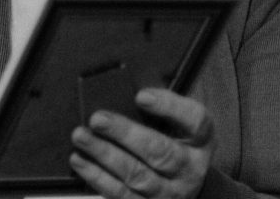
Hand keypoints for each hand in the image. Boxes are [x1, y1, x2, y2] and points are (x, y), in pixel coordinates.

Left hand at [70, 88, 214, 198]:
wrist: (181, 186)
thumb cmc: (171, 142)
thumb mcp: (174, 125)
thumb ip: (156, 110)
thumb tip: (118, 91)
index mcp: (200, 140)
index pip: (196, 121)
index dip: (169, 107)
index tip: (141, 95)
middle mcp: (190, 168)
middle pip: (161, 152)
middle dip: (126, 134)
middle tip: (98, 119)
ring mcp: (170, 192)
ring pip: (138, 176)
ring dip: (105, 155)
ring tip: (81, 136)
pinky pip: (121, 194)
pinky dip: (97, 177)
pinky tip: (79, 160)